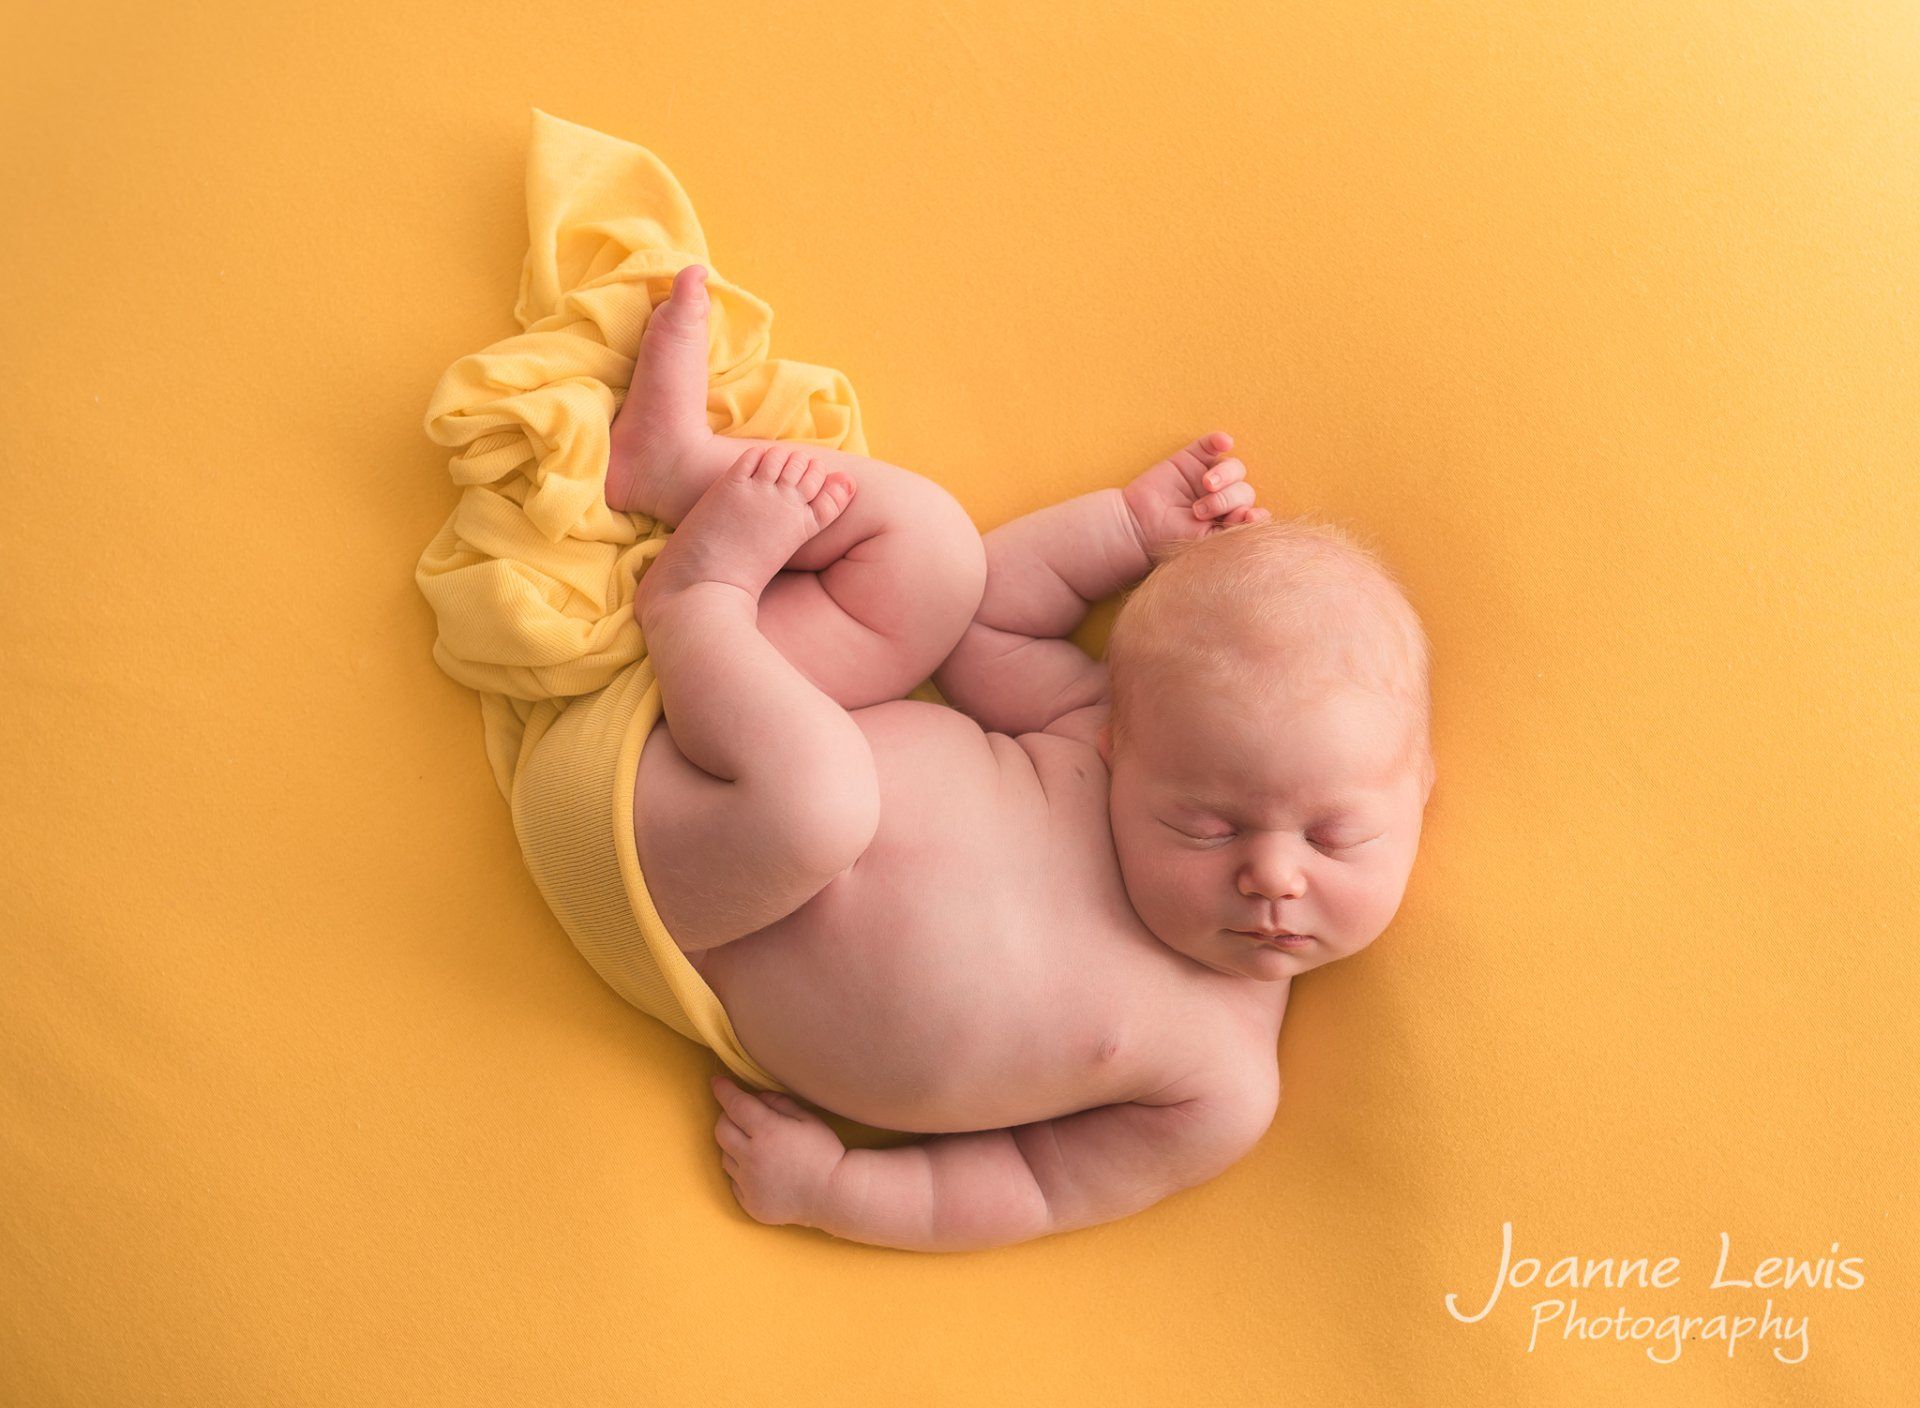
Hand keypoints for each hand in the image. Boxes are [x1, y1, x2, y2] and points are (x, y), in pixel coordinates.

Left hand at [710, 1074, 846, 1228]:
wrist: (834, 1195)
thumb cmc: (824, 1152)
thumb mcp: (807, 1118)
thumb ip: (777, 1102)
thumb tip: (754, 1096)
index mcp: (768, 1132)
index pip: (735, 1105)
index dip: (724, 1090)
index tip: (718, 1082)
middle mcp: (752, 1158)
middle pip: (721, 1129)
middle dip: (727, 1116)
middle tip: (741, 1115)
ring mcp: (748, 1184)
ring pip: (725, 1156)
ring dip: (735, 1146)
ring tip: (757, 1147)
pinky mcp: (749, 1204)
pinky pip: (734, 1181)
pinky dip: (742, 1171)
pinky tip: (762, 1171)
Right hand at [1120, 432, 1270, 563]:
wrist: (1137, 526)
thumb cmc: (1169, 539)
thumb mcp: (1204, 542)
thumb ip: (1232, 530)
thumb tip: (1259, 515)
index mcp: (1228, 520)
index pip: (1253, 512)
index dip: (1252, 513)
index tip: (1243, 518)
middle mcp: (1223, 498)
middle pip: (1244, 490)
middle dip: (1226, 499)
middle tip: (1200, 510)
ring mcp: (1208, 476)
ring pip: (1235, 467)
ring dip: (1225, 475)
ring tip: (1205, 484)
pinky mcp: (1192, 458)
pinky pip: (1212, 444)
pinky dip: (1219, 440)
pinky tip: (1223, 443)